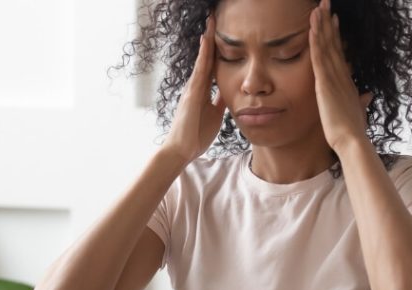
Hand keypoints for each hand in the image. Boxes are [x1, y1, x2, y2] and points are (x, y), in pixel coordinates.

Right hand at [162, 15, 226, 163]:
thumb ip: (220, 101)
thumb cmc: (196, 134)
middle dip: (211, 38)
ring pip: (202, 60)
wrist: (181, 150)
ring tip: (211, 23)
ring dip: (207, 41)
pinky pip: (199, 72)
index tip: (224, 32)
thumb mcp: (214, 114)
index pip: (212, 65)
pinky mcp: (191, 95)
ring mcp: (192, 89)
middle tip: (215, 18)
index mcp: (203, 90)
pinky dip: (203, 56)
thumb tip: (230, 91)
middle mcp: (196, 86)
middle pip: (206, 57)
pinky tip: (206, 43)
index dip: (218, 49)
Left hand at [310, 0, 372, 152]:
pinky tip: (312, 27)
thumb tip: (368, 95)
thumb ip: (361, 101)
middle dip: (329, 23)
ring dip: (321, 26)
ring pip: (326, 46)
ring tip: (318, 8)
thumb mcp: (358, 112)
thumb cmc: (353, 132)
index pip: (340, 53)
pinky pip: (319, 57)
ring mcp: (334, 78)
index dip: (336, 36)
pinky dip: (316, 41)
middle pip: (334, 44)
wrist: (352, 141)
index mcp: (347, 82)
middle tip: (325, 4)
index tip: (334, 20)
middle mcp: (342, 76)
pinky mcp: (325, 83)